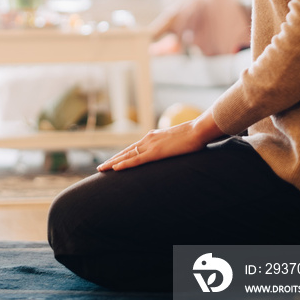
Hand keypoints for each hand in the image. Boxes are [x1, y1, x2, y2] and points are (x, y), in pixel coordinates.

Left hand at [96, 110, 224, 171]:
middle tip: (101, 167)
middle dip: (112, 160)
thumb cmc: (194, 136)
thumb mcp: (179, 141)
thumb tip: (174, 151)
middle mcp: (148, 139)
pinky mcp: (155, 152)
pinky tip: (114, 168)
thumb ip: (172, 146)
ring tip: (101, 169)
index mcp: (154, 136)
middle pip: (126, 151)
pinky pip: (136, 160)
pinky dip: (124, 164)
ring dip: (112, 163)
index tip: (113, 161)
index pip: (134, 148)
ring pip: (126, 156)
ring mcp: (151, 145)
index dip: (122, 155)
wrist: (198, 130)